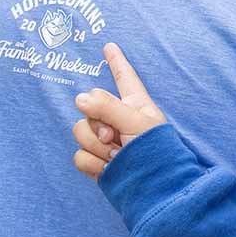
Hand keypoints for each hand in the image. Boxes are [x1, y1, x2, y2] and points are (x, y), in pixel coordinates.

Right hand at [72, 43, 166, 178]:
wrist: (154, 191)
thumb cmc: (156, 154)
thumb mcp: (136, 124)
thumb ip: (108, 107)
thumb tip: (79, 99)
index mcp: (135, 105)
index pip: (125, 78)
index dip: (117, 62)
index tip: (110, 45)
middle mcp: (118, 120)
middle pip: (88, 108)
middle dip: (98, 125)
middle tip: (116, 139)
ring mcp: (106, 141)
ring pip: (80, 132)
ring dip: (97, 147)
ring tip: (119, 156)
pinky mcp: (97, 161)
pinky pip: (79, 156)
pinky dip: (93, 164)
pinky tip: (110, 169)